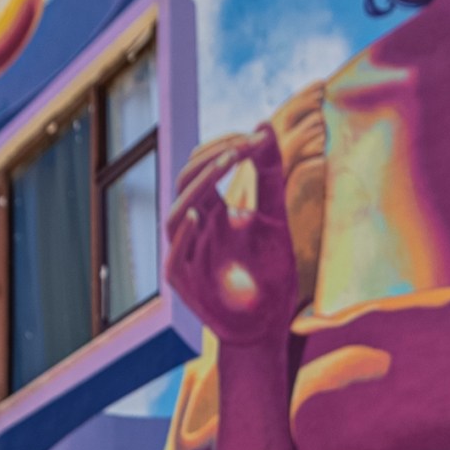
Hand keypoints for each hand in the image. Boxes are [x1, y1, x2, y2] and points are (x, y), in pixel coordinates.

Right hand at [166, 127, 301, 343]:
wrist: (268, 323)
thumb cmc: (269, 272)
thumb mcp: (274, 218)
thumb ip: (268, 176)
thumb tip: (264, 126)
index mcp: (209, 210)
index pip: (202, 169)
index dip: (224, 151)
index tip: (254, 138)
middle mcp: (192, 229)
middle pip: (186, 185)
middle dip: (210, 164)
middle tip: (239, 148)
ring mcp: (186, 255)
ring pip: (174, 216)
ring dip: (195, 191)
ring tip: (220, 167)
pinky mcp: (185, 284)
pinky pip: (175, 258)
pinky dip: (182, 238)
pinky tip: (196, 217)